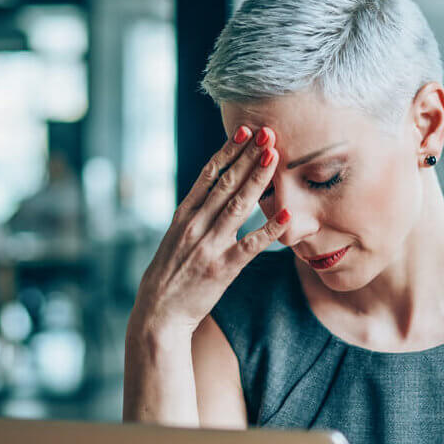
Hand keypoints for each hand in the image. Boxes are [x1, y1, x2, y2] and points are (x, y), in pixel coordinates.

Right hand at [131, 125, 287, 336]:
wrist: (158, 313)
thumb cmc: (170, 275)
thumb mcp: (176, 238)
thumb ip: (195, 216)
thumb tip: (214, 194)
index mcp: (184, 215)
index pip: (208, 175)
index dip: (228, 151)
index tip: (244, 131)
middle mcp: (195, 225)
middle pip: (225, 183)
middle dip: (248, 156)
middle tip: (268, 133)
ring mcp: (209, 246)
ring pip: (237, 206)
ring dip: (257, 180)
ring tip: (274, 157)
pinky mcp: (222, 268)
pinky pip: (249, 246)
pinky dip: (268, 230)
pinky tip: (285, 215)